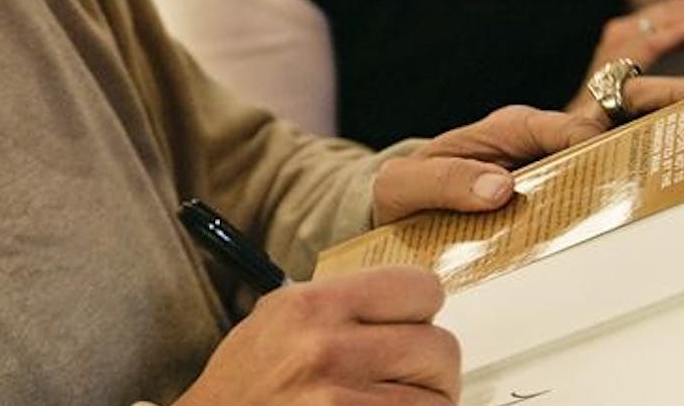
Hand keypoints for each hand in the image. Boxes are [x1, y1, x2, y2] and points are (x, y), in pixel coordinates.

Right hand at [174, 266, 458, 405]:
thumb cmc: (243, 386)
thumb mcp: (278, 318)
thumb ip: (340, 302)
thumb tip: (406, 299)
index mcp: (311, 306)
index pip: (418, 288)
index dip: (421, 309)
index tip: (412, 323)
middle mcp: (327, 350)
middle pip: (440, 348)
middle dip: (429, 366)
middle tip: (406, 376)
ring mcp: (340, 402)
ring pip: (439, 399)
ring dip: (424, 403)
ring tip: (390, 402)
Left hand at [371, 80, 683, 225]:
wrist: (396, 211)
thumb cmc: (401, 191)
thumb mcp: (405, 186)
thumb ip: (443, 182)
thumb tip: (500, 189)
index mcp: (508, 128)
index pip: (563, 128)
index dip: (594, 141)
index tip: (622, 160)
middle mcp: (539, 139)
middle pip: (608, 119)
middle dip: (659, 107)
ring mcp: (553, 164)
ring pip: (618, 148)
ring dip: (664, 145)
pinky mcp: (558, 190)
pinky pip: (604, 182)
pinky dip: (641, 184)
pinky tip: (679, 198)